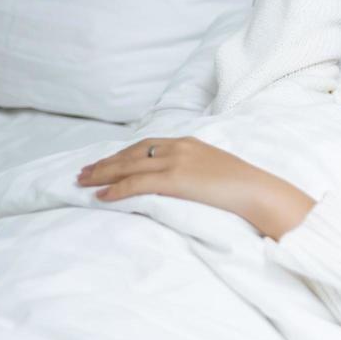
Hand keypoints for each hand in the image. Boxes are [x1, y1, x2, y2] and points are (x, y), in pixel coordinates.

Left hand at [76, 137, 314, 239]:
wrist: (258, 191)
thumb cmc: (244, 186)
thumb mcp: (217, 169)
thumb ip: (196, 169)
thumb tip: (183, 182)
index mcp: (189, 142)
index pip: (146, 144)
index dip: (122, 154)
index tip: (106, 162)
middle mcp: (178, 147)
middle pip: (131, 152)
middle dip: (105, 163)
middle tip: (83, 172)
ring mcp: (176, 161)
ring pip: (128, 165)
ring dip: (102, 174)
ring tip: (82, 182)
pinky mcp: (175, 179)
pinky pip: (136, 183)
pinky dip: (115, 189)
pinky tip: (101, 196)